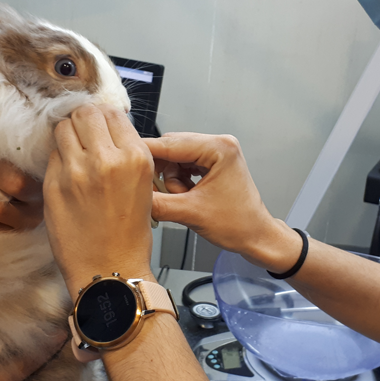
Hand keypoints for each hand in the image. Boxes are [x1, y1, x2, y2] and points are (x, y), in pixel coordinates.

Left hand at [44, 104, 154, 294]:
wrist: (109, 270)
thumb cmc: (129, 235)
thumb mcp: (143, 186)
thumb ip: (125, 154)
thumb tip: (107, 129)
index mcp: (135, 158)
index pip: (112, 113)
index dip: (104, 119)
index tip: (100, 126)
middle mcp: (107, 159)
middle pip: (85, 113)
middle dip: (84, 121)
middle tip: (85, 136)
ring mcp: (77, 171)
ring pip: (63, 128)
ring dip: (68, 136)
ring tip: (74, 154)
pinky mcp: (53, 184)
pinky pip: (52, 155)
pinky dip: (59, 159)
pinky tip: (67, 175)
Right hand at [144, 133, 298, 269]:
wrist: (256, 237)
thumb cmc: (237, 225)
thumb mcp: (190, 214)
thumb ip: (157, 202)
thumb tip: (131, 196)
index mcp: (219, 148)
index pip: (169, 143)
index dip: (144, 154)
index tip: (123, 162)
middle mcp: (219, 144)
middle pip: (171, 148)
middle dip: (161, 172)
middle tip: (157, 192)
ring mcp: (216, 153)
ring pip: (175, 158)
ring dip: (171, 180)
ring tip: (183, 199)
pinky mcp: (213, 163)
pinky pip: (183, 166)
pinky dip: (179, 182)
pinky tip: (185, 196)